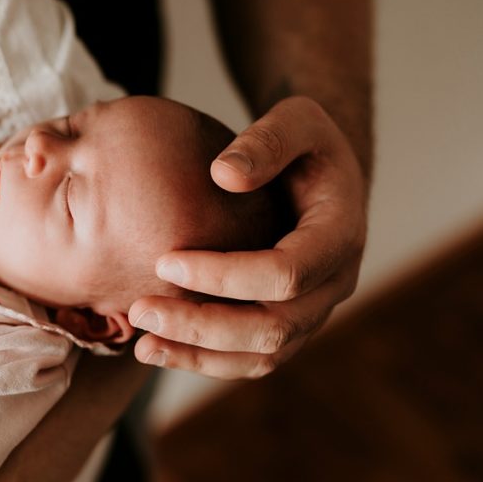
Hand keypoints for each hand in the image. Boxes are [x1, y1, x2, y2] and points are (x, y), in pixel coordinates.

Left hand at [129, 96, 367, 378]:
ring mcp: (314, 312)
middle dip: (203, 326)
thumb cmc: (305, 143)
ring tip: (142, 345)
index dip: (225, 274)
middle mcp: (334, 284)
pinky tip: (157, 350)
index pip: (286, 273)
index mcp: (340, 235)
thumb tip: (224, 174)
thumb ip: (268, 139)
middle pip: (273, 327)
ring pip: (263, 355)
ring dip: (200, 356)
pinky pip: (252, 359)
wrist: (323, 174)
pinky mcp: (290, 326)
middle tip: (141, 311)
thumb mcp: (297, 119)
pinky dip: (205, 362)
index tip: (164, 261)